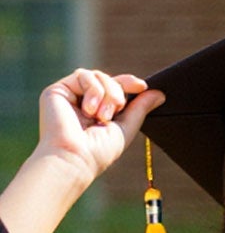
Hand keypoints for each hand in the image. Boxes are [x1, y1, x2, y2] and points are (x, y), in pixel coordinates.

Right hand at [33, 70, 159, 188]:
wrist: (75, 157)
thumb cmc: (99, 151)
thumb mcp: (126, 128)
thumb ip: (140, 109)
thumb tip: (159, 93)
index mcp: (98, 110)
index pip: (115, 88)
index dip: (129, 83)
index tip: (142, 86)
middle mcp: (83, 102)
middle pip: (108, 79)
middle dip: (118, 92)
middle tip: (115, 112)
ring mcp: (70, 95)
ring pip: (97, 75)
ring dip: (107, 93)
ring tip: (102, 116)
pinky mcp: (57, 90)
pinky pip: (83, 75)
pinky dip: (93, 90)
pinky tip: (89, 110)